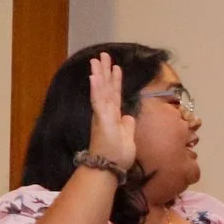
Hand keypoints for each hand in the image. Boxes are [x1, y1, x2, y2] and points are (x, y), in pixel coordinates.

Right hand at [85, 53, 137, 170]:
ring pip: (101, 90)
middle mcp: (106, 112)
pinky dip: (97, 88)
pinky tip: (95, 76)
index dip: (116, 80)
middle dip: (106, 71)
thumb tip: (128, 116)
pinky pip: (98, 101)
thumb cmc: (117, 155)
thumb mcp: (128, 137)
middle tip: (103, 55)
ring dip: (100, 74)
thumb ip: (127, 125)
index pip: (115, 94)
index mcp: (113, 115)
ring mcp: (102, 115)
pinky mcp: (101, 120)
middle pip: (106, 87)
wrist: (109, 168)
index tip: (116, 67)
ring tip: (98, 59)